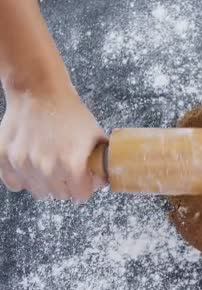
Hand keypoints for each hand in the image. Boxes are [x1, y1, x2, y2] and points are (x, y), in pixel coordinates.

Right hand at [0, 85, 105, 200]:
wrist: (40, 92)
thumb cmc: (70, 112)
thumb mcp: (96, 135)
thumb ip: (102, 161)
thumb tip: (104, 179)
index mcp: (72, 164)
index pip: (81, 196)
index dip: (85, 189)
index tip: (84, 183)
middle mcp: (47, 168)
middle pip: (60, 196)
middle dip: (67, 186)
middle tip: (67, 172)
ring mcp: (23, 164)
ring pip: (38, 192)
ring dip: (46, 184)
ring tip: (50, 166)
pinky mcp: (4, 158)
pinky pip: (14, 184)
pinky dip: (22, 179)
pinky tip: (32, 166)